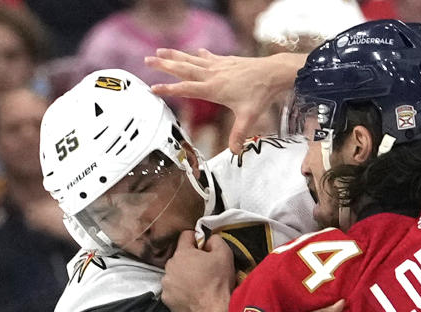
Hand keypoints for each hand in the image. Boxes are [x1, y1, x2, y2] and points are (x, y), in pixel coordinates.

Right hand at [146, 49, 303, 154]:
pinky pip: (209, 56)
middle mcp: (212, 74)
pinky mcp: (227, 61)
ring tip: (160, 50)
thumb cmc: (260, 94)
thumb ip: (239, 135)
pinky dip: (200, 54)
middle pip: (183, 68)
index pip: (185, 89)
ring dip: (175, 55)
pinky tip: (196, 51)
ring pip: (192, 59)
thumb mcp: (248, 117)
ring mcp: (219, 66)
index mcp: (213, 88)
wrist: (273, 73)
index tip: (153, 88)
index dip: (169, 89)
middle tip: (147, 60)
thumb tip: (235, 152)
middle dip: (164, 64)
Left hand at [161, 230, 235, 311]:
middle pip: (180, 256)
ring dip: (184, 276)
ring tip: (198, 284)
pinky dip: (180, 291)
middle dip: (190, 260)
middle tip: (204, 269)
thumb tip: (209, 240)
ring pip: (175, 273)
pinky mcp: (166, 298)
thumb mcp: (225, 254)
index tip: (204, 248)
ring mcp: (166, 283)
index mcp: (183, 252)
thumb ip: (216, 240)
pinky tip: (192, 294)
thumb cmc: (218, 282)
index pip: (186, 235)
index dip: (197, 239)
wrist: (212, 310)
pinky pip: (172, 289)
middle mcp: (170, 265)